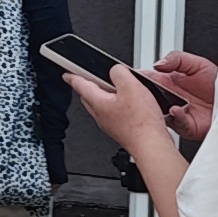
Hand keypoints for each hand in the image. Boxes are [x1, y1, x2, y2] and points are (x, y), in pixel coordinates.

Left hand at [59, 55, 182, 173]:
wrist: (150, 145)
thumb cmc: (141, 122)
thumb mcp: (131, 86)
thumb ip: (119, 72)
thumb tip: (115, 70)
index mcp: (99, 103)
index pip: (81, 86)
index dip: (73, 77)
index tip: (67, 75)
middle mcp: (101, 116)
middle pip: (89, 97)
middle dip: (89, 86)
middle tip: (90, 79)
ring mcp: (111, 125)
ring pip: (102, 106)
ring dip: (106, 96)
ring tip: (116, 88)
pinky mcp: (122, 130)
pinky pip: (114, 114)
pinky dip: (117, 105)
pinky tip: (131, 103)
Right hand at [145, 51, 217, 139]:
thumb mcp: (198, 63)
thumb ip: (177, 59)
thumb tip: (158, 63)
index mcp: (170, 82)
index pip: (148, 79)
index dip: (139, 78)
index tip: (133, 76)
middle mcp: (171, 98)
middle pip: (149, 98)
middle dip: (144, 95)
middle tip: (143, 90)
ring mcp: (177, 113)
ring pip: (159, 113)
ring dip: (157, 108)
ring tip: (160, 101)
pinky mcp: (186, 126)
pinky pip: (177, 123)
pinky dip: (176, 117)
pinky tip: (177, 109)